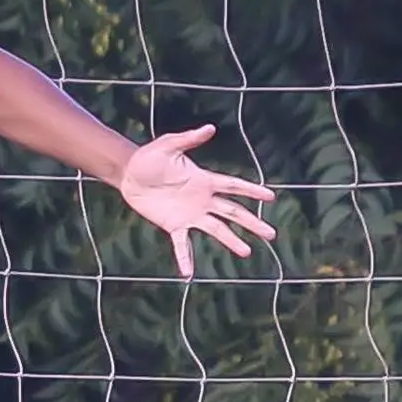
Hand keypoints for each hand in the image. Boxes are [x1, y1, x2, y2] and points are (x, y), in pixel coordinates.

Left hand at [117, 124, 277, 279]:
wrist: (129, 175)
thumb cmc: (149, 157)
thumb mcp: (168, 145)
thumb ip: (188, 139)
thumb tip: (210, 128)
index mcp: (205, 180)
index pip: (234, 186)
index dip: (252, 191)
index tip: (271, 197)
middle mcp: (203, 200)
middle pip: (233, 212)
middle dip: (252, 223)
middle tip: (271, 235)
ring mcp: (190, 215)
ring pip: (216, 230)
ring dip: (231, 241)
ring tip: (247, 252)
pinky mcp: (174, 226)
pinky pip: (182, 245)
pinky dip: (185, 259)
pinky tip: (188, 274)